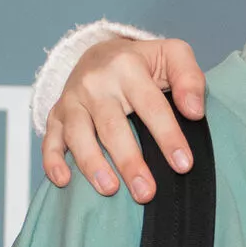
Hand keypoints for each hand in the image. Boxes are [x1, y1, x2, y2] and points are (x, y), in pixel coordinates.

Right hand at [41, 37, 207, 201]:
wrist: (102, 52)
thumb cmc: (145, 62)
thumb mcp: (173, 55)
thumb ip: (190, 79)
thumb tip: (195, 112)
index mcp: (127, 67)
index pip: (151, 106)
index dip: (168, 136)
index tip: (183, 165)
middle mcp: (96, 83)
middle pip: (112, 126)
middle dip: (129, 162)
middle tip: (147, 193)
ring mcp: (73, 99)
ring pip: (78, 135)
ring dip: (92, 165)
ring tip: (110, 190)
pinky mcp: (57, 114)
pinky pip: (50, 138)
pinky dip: (52, 160)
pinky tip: (63, 180)